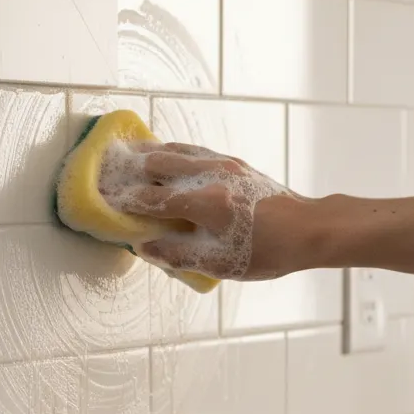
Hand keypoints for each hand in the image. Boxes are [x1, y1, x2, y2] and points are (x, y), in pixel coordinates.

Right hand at [101, 142, 319, 279]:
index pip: (152, 198)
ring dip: (152, 153)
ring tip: (130, 153)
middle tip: (108, 170)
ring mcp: (225, 165)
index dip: (125, 199)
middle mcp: (211, 175)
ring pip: (178, 150)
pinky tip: (169, 154)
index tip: (104, 198)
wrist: (309, 229)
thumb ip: (177, 255)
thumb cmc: (267, 251)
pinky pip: (196, 150)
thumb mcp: (219, 262)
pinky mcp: (236, 164)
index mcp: (204, 202)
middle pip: (160, 163)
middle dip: (132, 168)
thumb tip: (144, 247)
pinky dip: (175, 151)